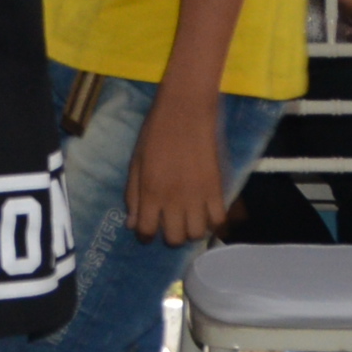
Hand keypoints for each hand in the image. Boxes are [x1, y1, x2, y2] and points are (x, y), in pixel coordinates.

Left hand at [126, 92, 228, 246]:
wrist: (185, 112)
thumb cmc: (155, 133)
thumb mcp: (136, 163)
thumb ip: (133, 195)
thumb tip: (132, 224)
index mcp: (150, 192)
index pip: (147, 230)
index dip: (145, 235)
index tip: (147, 232)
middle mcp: (174, 200)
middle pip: (175, 238)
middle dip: (170, 236)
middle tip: (170, 224)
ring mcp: (198, 196)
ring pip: (197, 234)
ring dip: (192, 230)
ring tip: (189, 219)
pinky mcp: (217, 189)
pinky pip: (219, 219)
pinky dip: (213, 221)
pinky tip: (206, 212)